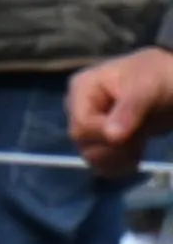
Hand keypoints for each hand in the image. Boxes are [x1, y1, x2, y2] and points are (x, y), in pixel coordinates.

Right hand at [69, 46, 172, 181]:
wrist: (172, 86)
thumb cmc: (160, 77)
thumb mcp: (148, 87)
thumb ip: (130, 109)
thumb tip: (112, 136)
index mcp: (83, 88)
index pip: (81, 124)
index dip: (105, 134)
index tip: (134, 132)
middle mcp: (79, 107)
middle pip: (82, 141)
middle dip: (114, 146)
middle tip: (141, 136)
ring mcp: (90, 125)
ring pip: (89, 155)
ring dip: (118, 157)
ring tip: (139, 144)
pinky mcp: (101, 140)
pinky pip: (99, 163)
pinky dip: (118, 165)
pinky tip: (135, 154)